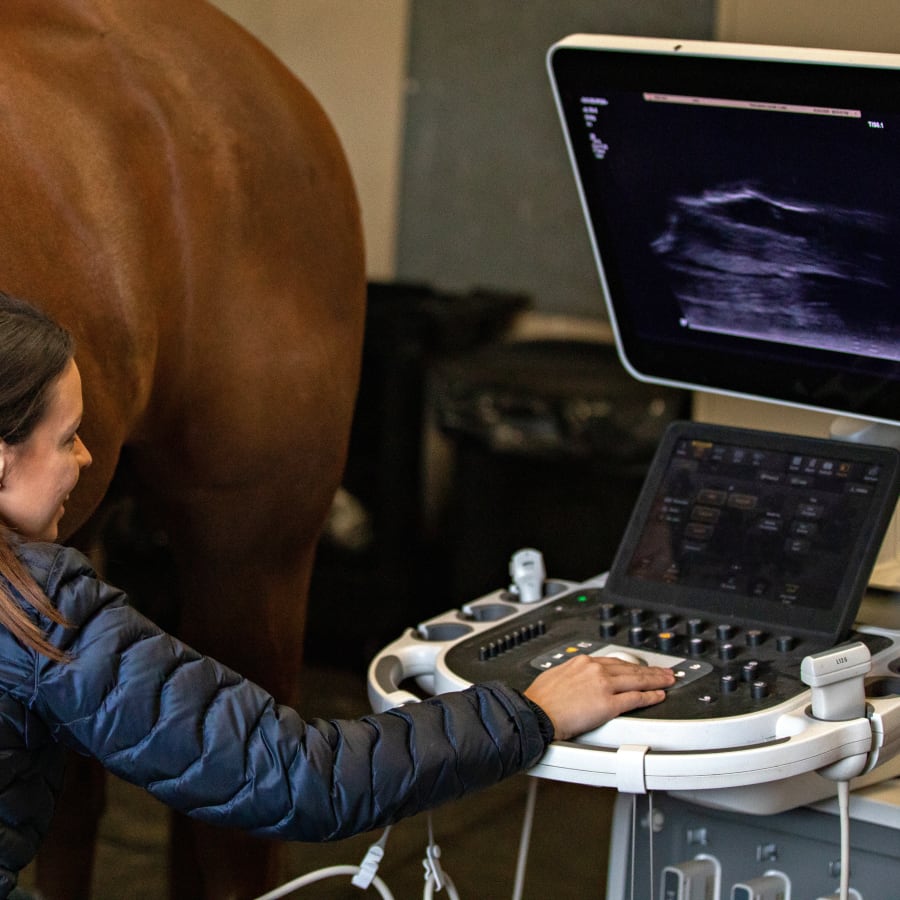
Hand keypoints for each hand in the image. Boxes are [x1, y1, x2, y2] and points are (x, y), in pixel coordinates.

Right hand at [523, 654, 674, 740]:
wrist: (535, 714)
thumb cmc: (539, 700)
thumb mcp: (555, 675)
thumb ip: (572, 675)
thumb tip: (576, 679)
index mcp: (581, 661)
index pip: (614, 661)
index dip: (630, 664)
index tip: (639, 666)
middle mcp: (595, 669)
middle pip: (630, 668)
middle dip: (650, 670)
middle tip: (665, 671)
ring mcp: (603, 686)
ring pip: (637, 680)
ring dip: (656, 680)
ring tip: (669, 680)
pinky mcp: (608, 704)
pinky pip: (635, 698)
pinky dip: (650, 696)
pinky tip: (659, 696)